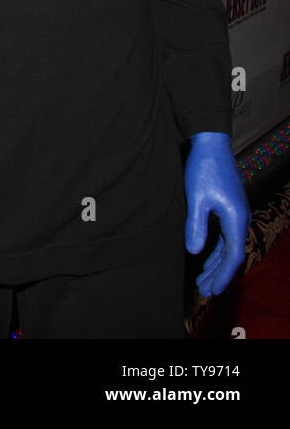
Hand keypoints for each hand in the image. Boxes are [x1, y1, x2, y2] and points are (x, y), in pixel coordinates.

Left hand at [184, 132, 249, 296]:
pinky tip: (205, 256)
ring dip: (217, 263)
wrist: (211, 144)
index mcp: (236, 218)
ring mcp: (237, 213)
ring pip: (230, 246)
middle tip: (204, 291)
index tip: (212, 291)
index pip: (233, 255)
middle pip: (232, 254)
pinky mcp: (230, 208)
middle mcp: (241, 218)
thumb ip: (196, 225)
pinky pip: (227, 236)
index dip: (223, 275)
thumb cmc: (203, 169)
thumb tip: (194, 252)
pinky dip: (217, 250)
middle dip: (219, 274)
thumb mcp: (196, 197)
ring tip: (204, 280)